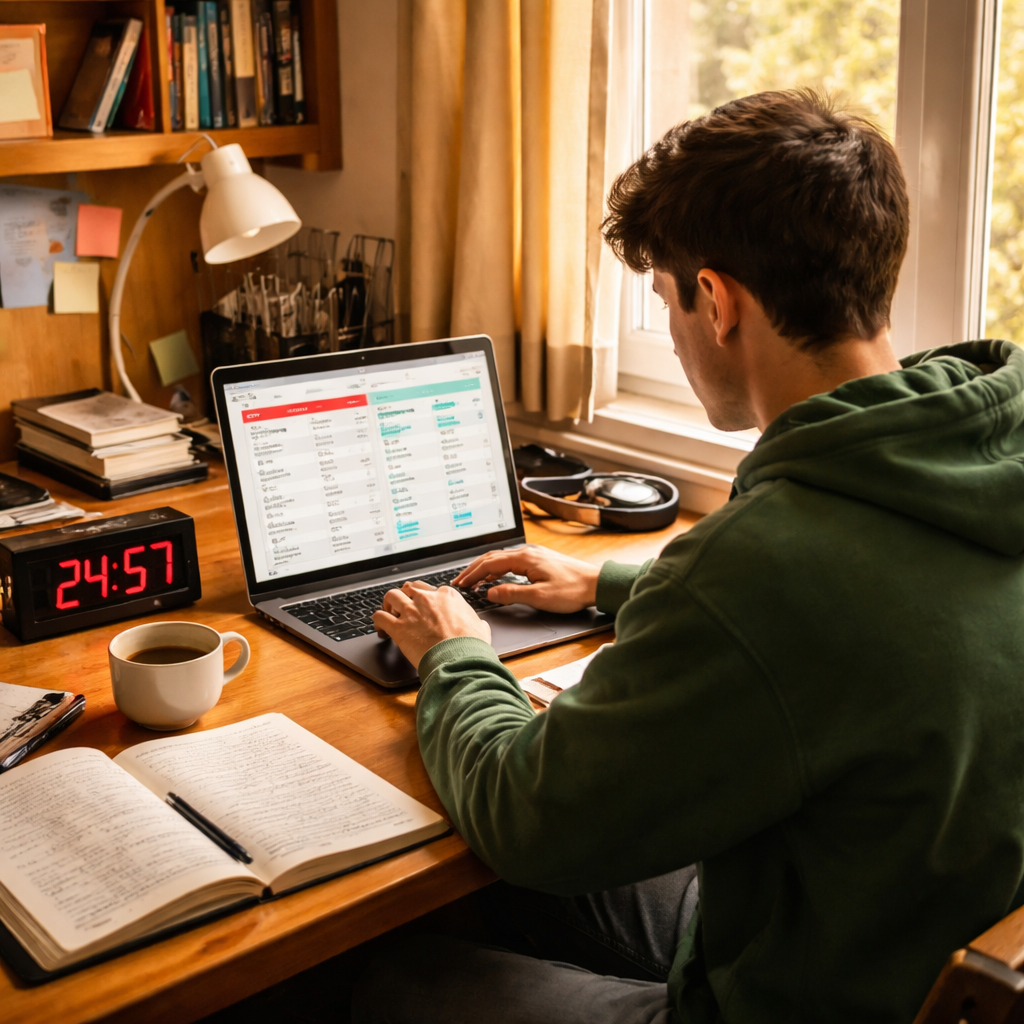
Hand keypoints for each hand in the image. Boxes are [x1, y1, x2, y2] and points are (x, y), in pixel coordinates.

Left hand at [372, 581, 490, 668]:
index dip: (423, 598)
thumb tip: (480, 626)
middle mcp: (427, 600)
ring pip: (391, 596)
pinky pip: (379, 617)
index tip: (422, 607)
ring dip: (388, 604)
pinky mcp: (398, 628)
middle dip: (404, 596)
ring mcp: (411, 612)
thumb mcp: (480, 628)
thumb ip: (476, 623)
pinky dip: (377, 622)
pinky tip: (380, 629)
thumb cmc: (470, 646)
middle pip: (408, 588)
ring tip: (388, 613)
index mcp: (447, 596)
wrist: (459, 659)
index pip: (428, 589)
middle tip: (403, 607)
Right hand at [452, 545, 600, 613]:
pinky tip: (495, 576)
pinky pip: (510, 560)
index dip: (472, 575)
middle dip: (473, 569)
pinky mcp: (539, 560)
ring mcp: (533, 555)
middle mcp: (527, 552)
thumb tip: (491, 593)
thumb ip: (513, 594)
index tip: (460, 584)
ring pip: (501, 558)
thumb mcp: (540, 597)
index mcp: (524, 559)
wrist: (596, 584)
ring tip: (472, 579)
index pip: (489, 564)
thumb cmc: (572, 590)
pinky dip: (497, 568)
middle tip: (460, 581)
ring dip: (484, 568)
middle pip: (492, 558)